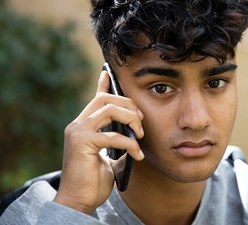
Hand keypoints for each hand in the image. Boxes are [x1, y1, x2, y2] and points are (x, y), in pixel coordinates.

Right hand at [53, 70, 144, 213]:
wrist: (79, 200)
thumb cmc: (93, 181)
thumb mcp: (109, 158)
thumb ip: (117, 144)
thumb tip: (133, 137)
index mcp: (84, 125)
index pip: (95, 99)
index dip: (103, 84)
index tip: (109, 72)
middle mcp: (78, 124)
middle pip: (107, 99)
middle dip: (129, 105)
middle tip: (142, 122)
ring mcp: (77, 131)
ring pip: (109, 109)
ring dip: (131, 119)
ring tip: (140, 135)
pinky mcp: (81, 142)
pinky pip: (112, 135)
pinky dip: (130, 144)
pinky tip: (137, 156)